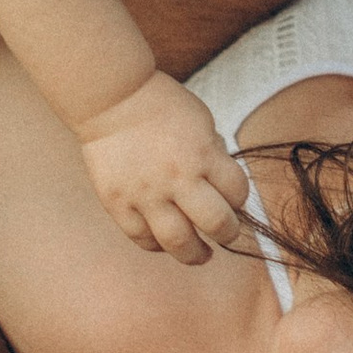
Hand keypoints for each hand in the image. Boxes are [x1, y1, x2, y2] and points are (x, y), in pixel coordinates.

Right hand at [77, 72, 249, 262]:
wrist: (112, 98)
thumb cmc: (159, 104)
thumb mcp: (201, 120)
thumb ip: (213, 154)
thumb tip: (221, 185)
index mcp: (204, 154)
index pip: (238, 192)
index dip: (240, 200)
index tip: (234, 201)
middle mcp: (178, 178)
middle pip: (216, 224)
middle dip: (228, 232)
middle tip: (226, 232)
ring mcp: (146, 195)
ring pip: (178, 242)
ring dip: (196, 254)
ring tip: (201, 254)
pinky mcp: (118, 204)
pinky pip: (142, 238)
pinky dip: (157, 245)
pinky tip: (164, 241)